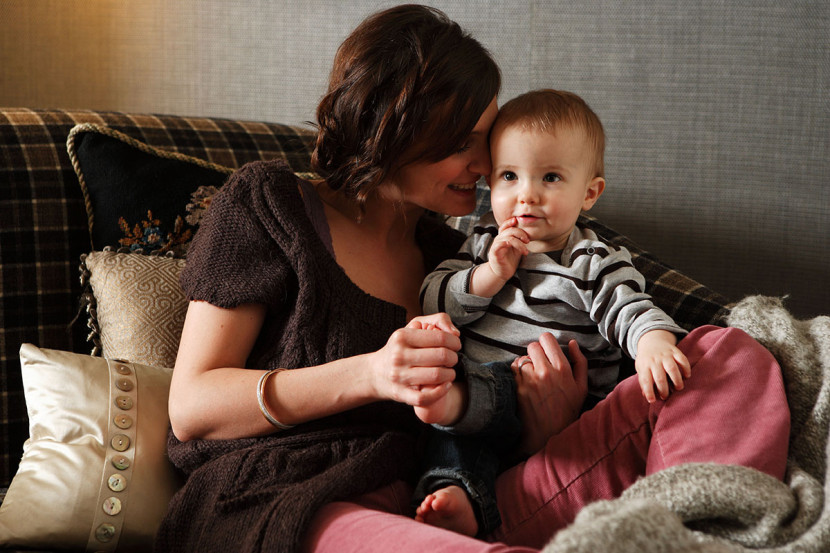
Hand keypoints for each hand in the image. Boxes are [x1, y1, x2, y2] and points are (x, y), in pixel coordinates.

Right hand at [368, 313, 459, 406]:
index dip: (454, 342)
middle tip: (452, 359)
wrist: (375, 373)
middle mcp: (399, 355)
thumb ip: (437, 320)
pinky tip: (445, 385)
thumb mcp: (413, 327)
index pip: (440, 337)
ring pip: (437, 375)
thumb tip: (454, 332)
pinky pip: (425, 397)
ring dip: (450, 374)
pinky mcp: (400, 393)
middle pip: (441, 356)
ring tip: (449, 372)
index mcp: (402, 336)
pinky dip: (441, 392)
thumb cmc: (399, 349)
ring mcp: (399, 376)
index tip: (455, 345)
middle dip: (454, 358)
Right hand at [487, 217, 529, 280]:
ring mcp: (496, 245)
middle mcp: (499, 239)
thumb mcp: (517, 248)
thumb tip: (530, 233)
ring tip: (526, 251)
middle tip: (528, 241)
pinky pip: (501, 244)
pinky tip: (520, 252)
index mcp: (503, 237)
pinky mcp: (495, 252)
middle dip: (521, 233)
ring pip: (508, 237)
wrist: (502, 273)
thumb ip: (520, 240)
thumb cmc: (509, 261)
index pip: (506, 225)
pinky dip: (513, 245)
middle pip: (509, 229)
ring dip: (519, 243)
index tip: (521, 223)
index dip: (511, 222)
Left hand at [512, 334, 587, 454]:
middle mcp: (545, 372)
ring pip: (522, 358)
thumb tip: (571, 343)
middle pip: (532, 346)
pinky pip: (512, 368)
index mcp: (562, 369)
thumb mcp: (581, 387)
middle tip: (539, 364)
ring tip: (532, 375)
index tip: (546, 350)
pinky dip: (516, 372)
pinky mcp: (518, 388)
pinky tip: (524, 381)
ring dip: (525, 363)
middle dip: (535, 353)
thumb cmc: (568, 410)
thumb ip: (580, 362)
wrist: (550, 435)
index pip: (547, 339)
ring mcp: (530, 380)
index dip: (545, 343)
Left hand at [635, 330, 690, 402]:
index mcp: (644, 365)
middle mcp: (655, 360)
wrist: (652, 341)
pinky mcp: (675, 351)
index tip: (652, 400)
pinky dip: (686, 368)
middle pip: (660, 377)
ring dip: (676, 380)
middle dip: (664, 389)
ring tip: (678, 388)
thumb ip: (643, 381)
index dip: (648, 391)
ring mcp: (665, 355)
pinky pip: (682, 360)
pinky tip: (687, 376)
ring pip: (672, 369)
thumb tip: (646, 396)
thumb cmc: (646, 360)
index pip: (645, 380)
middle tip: (666, 396)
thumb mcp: (641, 368)